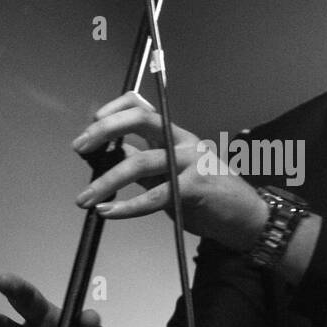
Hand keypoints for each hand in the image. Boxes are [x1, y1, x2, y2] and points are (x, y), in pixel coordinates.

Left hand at [71, 91, 268, 251]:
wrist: (246, 220)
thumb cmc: (208, 200)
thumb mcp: (171, 178)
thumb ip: (145, 168)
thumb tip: (112, 158)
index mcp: (176, 136)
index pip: (143, 107)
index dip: (114, 110)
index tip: (91, 125)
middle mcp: (183, 142)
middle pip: (140, 120)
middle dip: (104, 131)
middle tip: (79, 147)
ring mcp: (191, 162)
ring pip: (140, 163)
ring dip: (106, 181)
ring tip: (85, 198)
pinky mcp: (195, 188)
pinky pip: (154, 196)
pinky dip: (127, 205)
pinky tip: (108, 212)